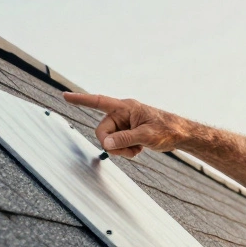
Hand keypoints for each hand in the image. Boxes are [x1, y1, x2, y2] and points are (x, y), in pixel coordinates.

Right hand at [63, 93, 199, 158]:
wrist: (180, 134)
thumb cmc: (167, 130)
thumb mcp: (146, 136)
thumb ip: (124, 139)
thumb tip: (105, 143)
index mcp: (125, 107)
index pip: (99, 101)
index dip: (81, 99)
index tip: (65, 95)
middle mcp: (122, 114)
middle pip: (102, 131)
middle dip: (112, 144)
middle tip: (129, 151)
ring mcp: (125, 124)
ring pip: (109, 141)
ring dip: (121, 149)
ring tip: (137, 150)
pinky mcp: (128, 133)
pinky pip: (117, 144)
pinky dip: (125, 150)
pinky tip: (139, 149)